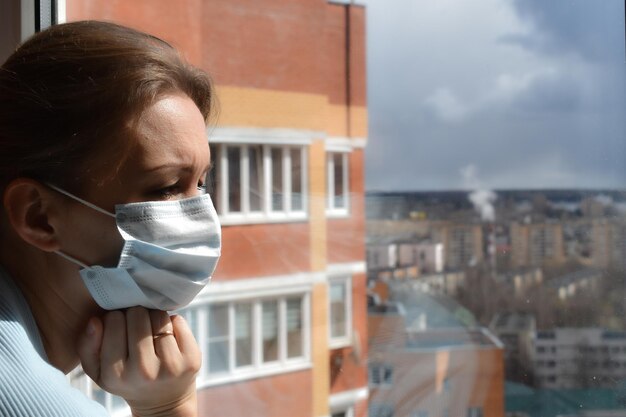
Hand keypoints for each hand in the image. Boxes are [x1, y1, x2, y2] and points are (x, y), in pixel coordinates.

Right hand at [77, 307, 200, 416]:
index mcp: (115, 373)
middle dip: (136, 315)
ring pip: (159, 316)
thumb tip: (95, 320)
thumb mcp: (99, 370)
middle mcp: (144, 371)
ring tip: (151, 332)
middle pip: (137, 314)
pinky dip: (172, 322)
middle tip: (138, 328)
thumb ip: (87, 346)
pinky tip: (168, 337)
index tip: (120, 326)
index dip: (116, 317)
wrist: (163, 401)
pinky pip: (178, 320)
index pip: (114, 320)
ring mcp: (171, 366)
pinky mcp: (191, 359)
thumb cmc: (128, 378)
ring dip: (154, 317)